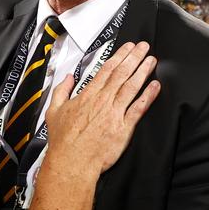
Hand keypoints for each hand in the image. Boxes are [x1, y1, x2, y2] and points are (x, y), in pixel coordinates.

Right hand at [45, 41, 158, 174]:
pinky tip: (155, 86)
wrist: (72, 162)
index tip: (128, 47)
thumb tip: (67, 78)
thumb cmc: (64, 140)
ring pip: (132, 87)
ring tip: (151, 60)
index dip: (120, 56)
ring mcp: (114, 114)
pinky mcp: (123, 128)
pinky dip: (148, 96)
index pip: (107, 69)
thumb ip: (61, 90)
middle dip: (134, 58)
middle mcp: (103, 101)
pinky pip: (138, 109)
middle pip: (122, 74)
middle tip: (144, 47)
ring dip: (143, 71)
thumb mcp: (53, 110)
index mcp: (88, 95)